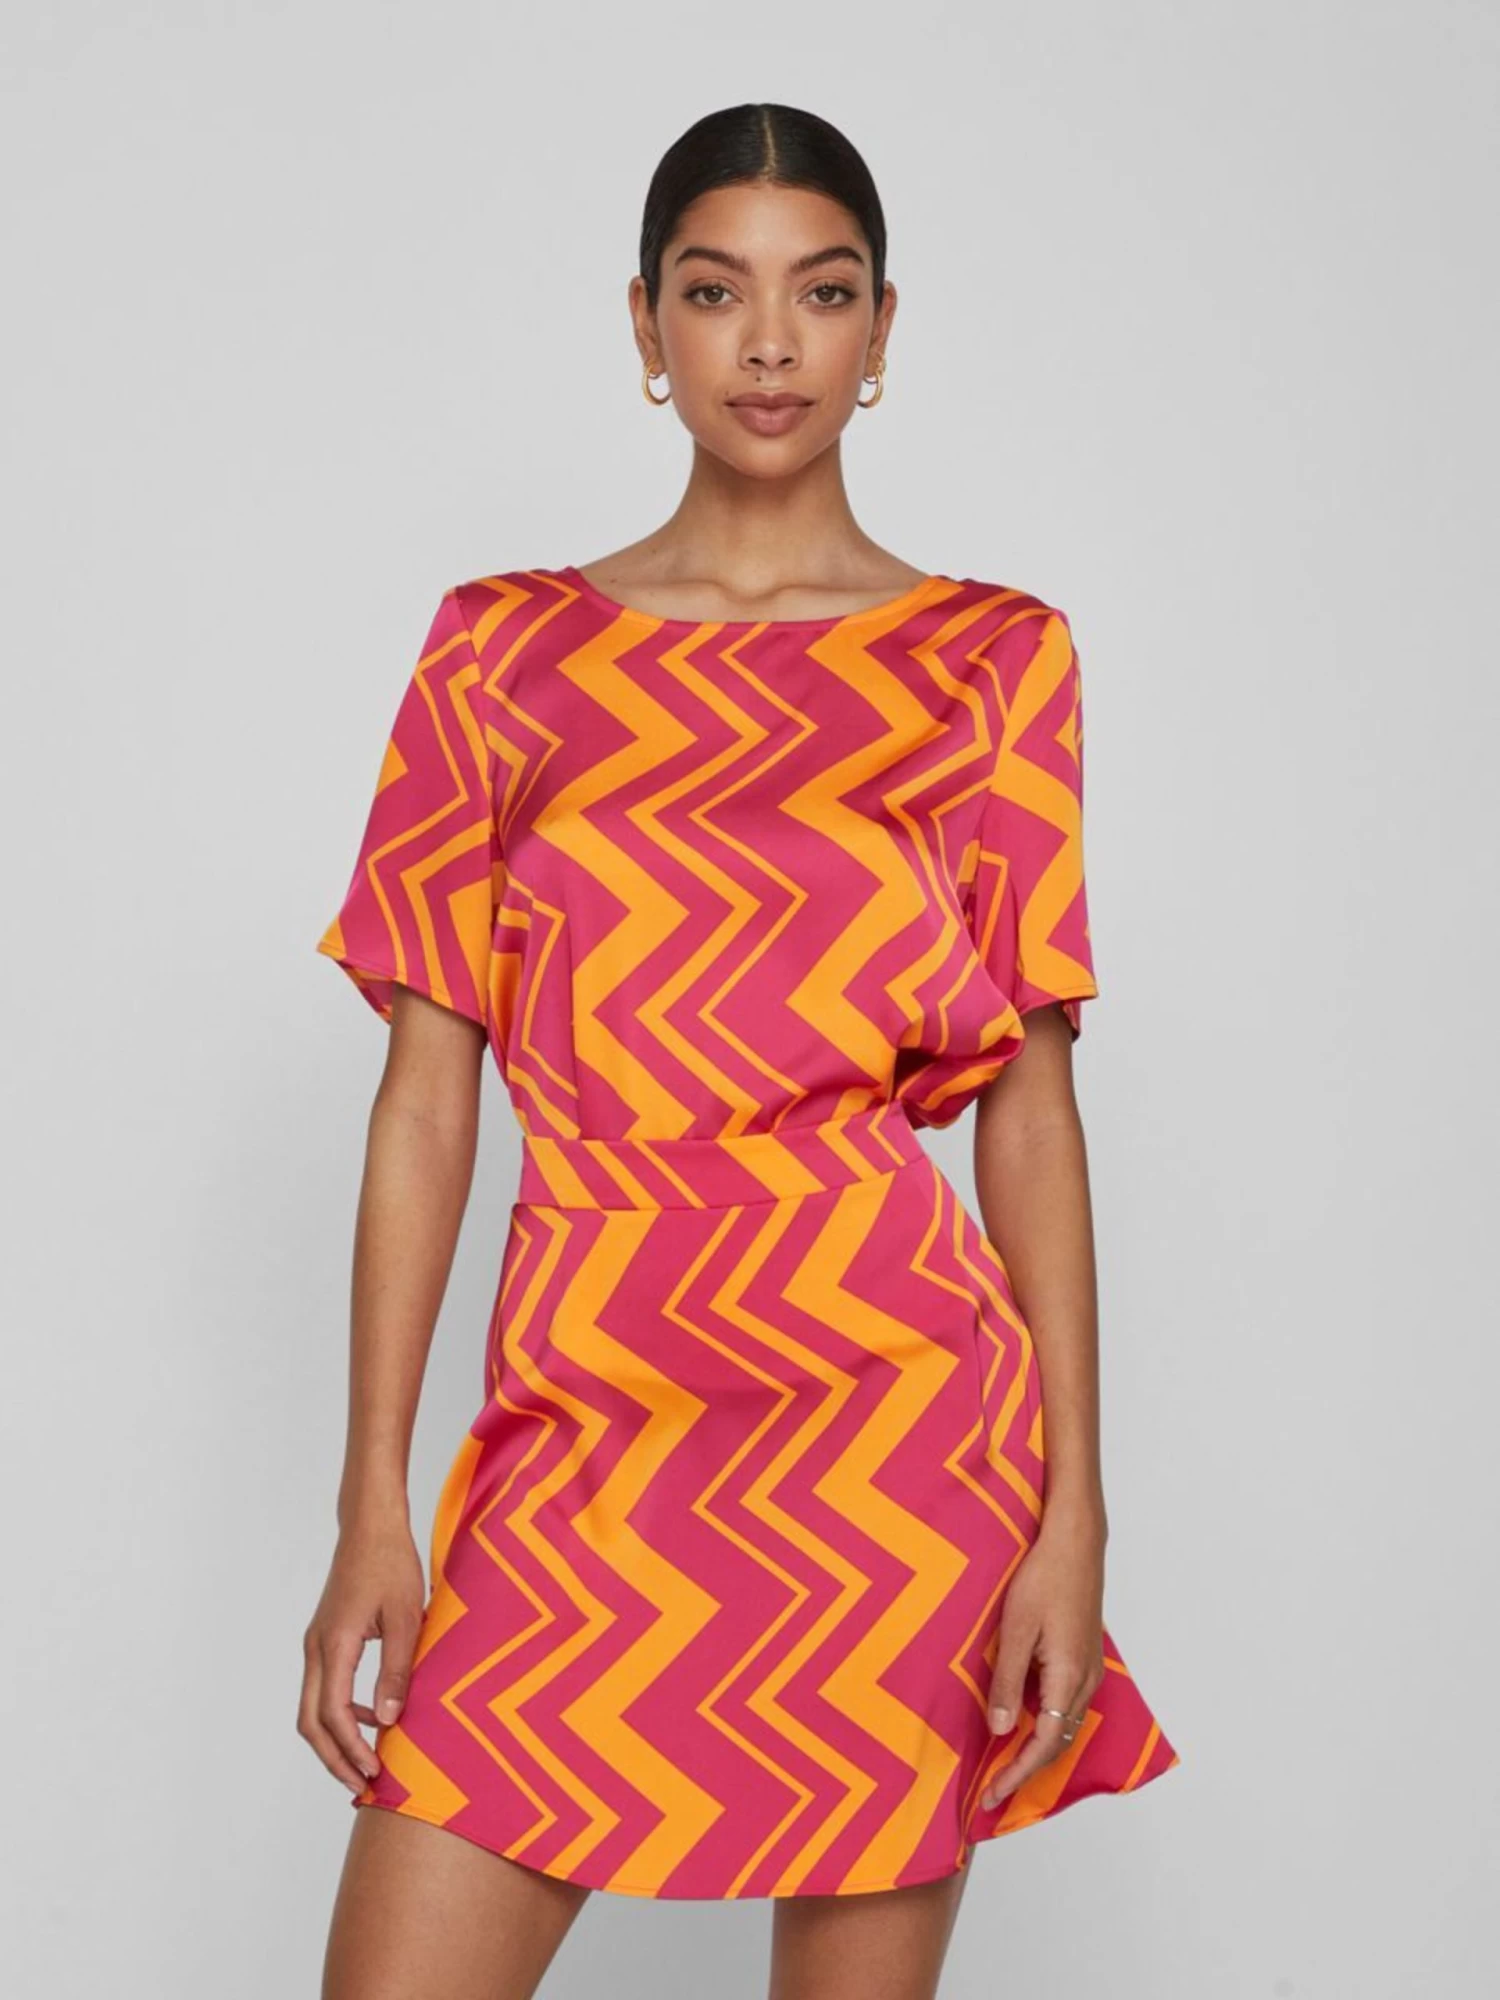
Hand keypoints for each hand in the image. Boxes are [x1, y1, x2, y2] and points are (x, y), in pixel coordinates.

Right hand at [298, 1516, 426, 1794]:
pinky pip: (324, 1686)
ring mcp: (316, 1642)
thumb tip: (391, 1721)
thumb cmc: (391, 1563)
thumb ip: (396, 1669)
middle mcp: (316, 1647)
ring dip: (335, 1737)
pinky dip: (342, 1711)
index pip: (333, 1714)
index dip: (351, 1749)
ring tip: (367, 1760)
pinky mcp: (325, 1636)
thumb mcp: (404, 1617)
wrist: (371, 1524)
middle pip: (310, 1720)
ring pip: (313, 1706)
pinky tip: (376, 1715)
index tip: (375, 1772)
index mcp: (334, 1644)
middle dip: (333, 1757)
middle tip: (361, 1784)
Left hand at [980, 1504, 1106, 1809]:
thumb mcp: (1015, 1630)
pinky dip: (1044, 1724)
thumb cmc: (1044, 1577)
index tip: (992, 1795)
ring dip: (1035, 1748)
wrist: (1075, 1542)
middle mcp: (1086, 1680)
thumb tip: (1000, 1730)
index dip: (1017, 1773)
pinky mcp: (1084, 1656)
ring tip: (1003, 1764)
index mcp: (1069, 1678)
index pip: (1044, 1744)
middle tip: (992, 1789)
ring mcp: (1089, 1668)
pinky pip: (1065, 1704)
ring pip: (1063, 1724)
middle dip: (1025, 1770)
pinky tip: (1022, 1721)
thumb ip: (1007, 1683)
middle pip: (1057, 1742)